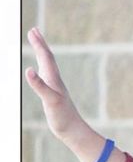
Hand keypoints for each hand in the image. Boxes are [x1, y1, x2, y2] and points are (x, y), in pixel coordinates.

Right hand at [25, 27, 120, 161]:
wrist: (73, 131)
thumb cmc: (63, 117)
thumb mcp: (50, 101)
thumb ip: (40, 86)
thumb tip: (29, 70)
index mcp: (54, 80)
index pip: (46, 57)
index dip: (39, 44)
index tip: (33, 30)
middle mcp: (55, 81)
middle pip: (47, 59)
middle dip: (40, 44)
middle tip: (33, 30)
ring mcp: (54, 88)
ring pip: (47, 67)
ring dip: (41, 54)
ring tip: (37, 45)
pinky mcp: (52, 96)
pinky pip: (45, 79)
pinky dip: (40, 70)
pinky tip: (38, 72)